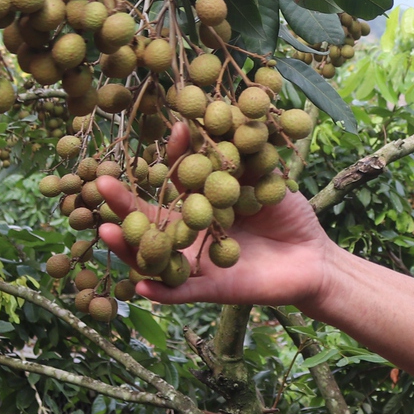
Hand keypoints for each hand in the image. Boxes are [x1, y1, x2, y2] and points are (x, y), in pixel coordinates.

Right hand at [94, 123, 337, 307]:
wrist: (314, 256)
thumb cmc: (287, 214)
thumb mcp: (263, 180)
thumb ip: (237, 158)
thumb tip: (215, 120)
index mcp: (200, 205)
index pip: (171, 185)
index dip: (162, 164)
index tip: (154, 139)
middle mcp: (191, 235)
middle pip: (148, 222)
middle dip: (122, 206)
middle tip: (99, 185)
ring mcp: (198, 263)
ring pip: (156, 258)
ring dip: (129, 248)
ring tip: (106, 231)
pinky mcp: (214, 289)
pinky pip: (182, 293)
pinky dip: (161, 291)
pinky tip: (140, 285)